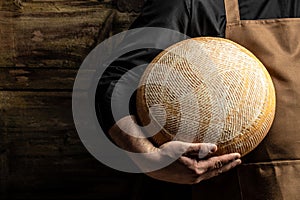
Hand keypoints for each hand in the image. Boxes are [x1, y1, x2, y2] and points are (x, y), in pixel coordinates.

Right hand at [109, 116, 240, 184]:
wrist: (152, 165)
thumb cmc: (165, 153)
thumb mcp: (183, 147)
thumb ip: (200, 148)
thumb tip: (215, 147)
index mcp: (197, 169)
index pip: (217, 163)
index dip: (228, 159)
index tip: (238, 155)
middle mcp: (196, 177)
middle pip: (216, 171)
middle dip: (228, 165)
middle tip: (238, 160)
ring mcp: (191, 180)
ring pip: (210, 175)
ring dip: (220, 169)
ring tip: (227, 165)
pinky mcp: (186, 180)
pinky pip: (203, 176)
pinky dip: (211, 172)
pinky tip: (210, 169)